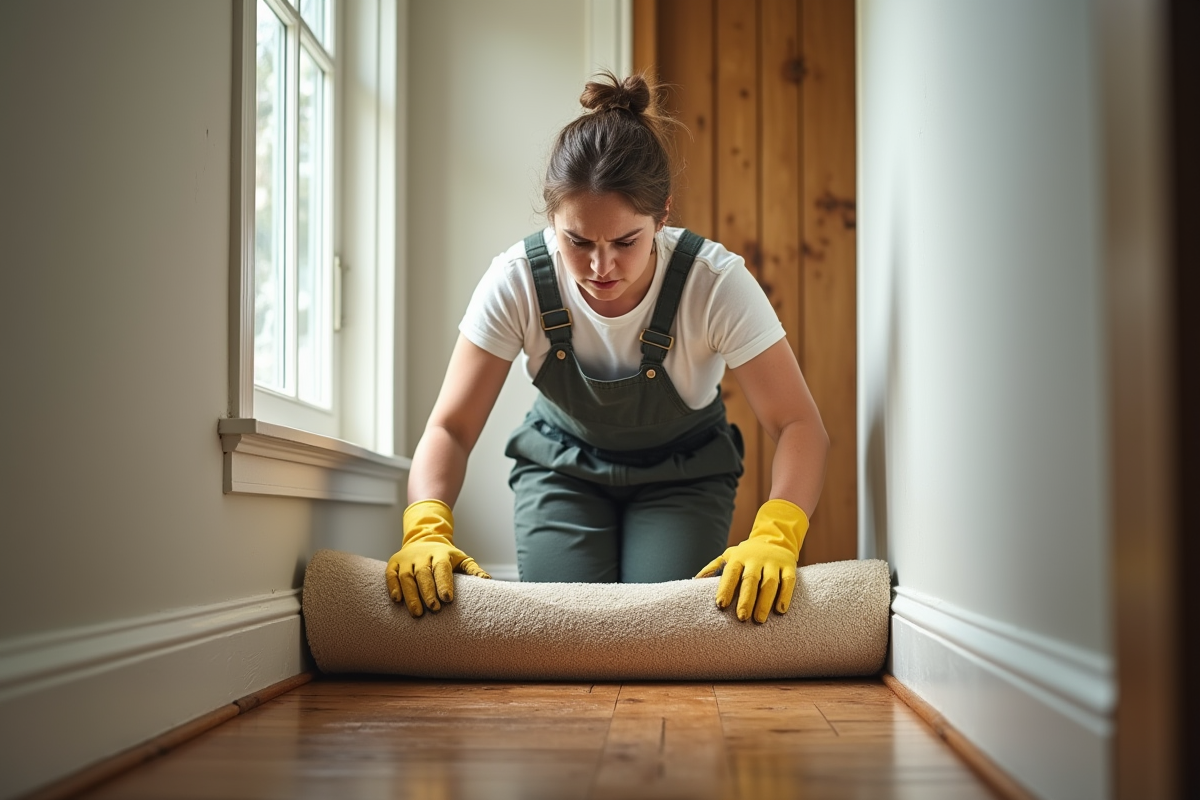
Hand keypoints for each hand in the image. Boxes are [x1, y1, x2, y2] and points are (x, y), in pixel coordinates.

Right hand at [385, 499, 490, 616]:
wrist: (424, 539)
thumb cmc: (445, 556)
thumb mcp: (461, 559)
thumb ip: (473, 569)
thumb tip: (487, 581)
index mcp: (441, 553)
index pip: (442, 568)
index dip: (444, 583)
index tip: (447, 599)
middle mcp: (422, 555)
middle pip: (423, 573)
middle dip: (428, 592)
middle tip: (434, 609)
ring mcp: (407, 558)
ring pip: (407, 576)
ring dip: (411, 595)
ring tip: (417, 612)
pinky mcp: (394, 562)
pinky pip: (391, 575)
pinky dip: (393, 586)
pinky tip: (397, 600)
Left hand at [695, 499, 807, 622]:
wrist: (774, 538)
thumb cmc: (746, 554)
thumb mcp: (728, 556)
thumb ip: (712, 568)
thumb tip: (694, 582)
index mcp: (738, 557)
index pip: (731, 573)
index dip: (726, 588)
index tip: (721, 605)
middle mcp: (756, 559)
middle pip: (750, 580)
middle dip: (746, 599)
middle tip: (741, 618)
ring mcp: (773, 562)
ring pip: (770, 582)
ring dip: (765, 601)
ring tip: (759, 619)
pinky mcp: (789, 566)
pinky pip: (788, 581)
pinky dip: (785, 595)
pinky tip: (780, 610)